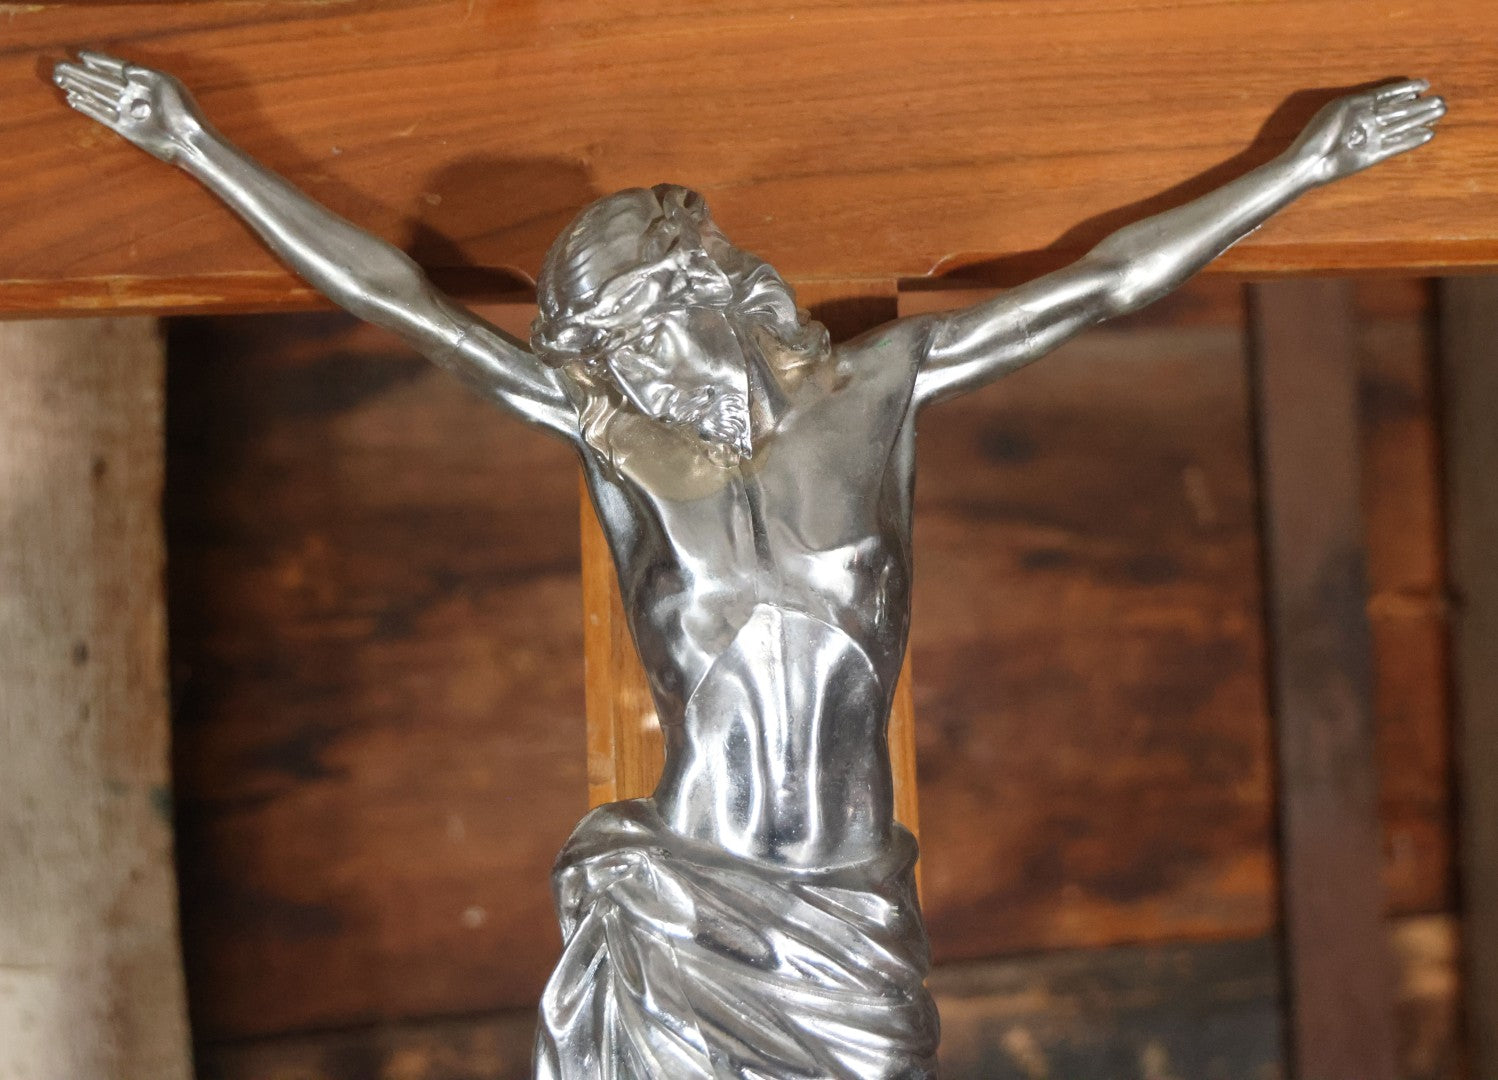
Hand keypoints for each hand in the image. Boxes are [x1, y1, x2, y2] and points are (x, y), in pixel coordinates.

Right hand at [53, 51, 207, 163]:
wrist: (188, 140)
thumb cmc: (182, 110)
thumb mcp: (165, 84)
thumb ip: (142, 73)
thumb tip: (122, 68)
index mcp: (144, 81)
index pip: (116, 67)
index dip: (99, 61)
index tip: (81, 55)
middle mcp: (133, 94)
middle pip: (101, 81)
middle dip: (80, 73)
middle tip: (59, 67)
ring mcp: (128, 111)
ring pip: (98, 96)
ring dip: (79, 87)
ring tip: (60, 79)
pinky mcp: (125, 128)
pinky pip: (102, 115)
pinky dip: (88, 107)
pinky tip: (73, 99)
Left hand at [1288, 78, 1445, 185]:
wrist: (1309, 162)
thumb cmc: (1320, 132)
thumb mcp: (1344, 107)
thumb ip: (1368, 100)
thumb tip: (1394, 96)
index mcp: (1357, 107)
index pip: (1387, 95)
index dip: (1406, 90)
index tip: (1425, 85)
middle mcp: (1365, 122)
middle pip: (1398, 111)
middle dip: (1420, 105)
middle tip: (1441, 100)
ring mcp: (1369, 139)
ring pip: (1400, 127)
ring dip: (1420, 119)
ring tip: (1440, 112)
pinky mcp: (1371, 156)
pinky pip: (1396, 147)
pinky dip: (1411, 141)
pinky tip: (1428, 133)